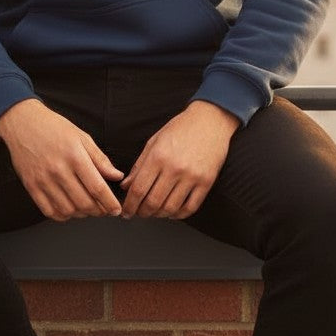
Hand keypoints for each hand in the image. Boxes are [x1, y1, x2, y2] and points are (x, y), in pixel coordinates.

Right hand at [0, 98, 123, 221]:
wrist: (22, 122)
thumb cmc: (53, 127)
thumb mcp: (81, 137)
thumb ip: (100, 159)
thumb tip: (116, 176)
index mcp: (74, 156)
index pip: (97, 187)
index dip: (109, 202)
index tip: (116, 209)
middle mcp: (58, 170)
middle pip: (84, 202)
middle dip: (98, 211)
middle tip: (104, 209)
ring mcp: (43, 180)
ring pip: (68, 210)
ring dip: (81, 214)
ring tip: (87, 208)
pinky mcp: (31, 186)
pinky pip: (49, 211)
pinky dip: (62, 215)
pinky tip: (69, 209)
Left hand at [120, 100, 239, 219]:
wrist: (210, 120)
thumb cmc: (180, 128)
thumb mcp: (154, 141)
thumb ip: (139, 165)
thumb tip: (126, 186)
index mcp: (158, 156)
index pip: (138, 189)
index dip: (130, 204)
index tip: (126, 211)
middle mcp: (174, 168)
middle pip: (153, 202)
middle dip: (142, 212)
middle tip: (138, 213)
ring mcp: (192, 176)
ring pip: (170, 208)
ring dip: (159, 215)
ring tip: (154, 212)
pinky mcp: (206, 182)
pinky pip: (190, 207)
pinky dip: (178, 214)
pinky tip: (171, 212)